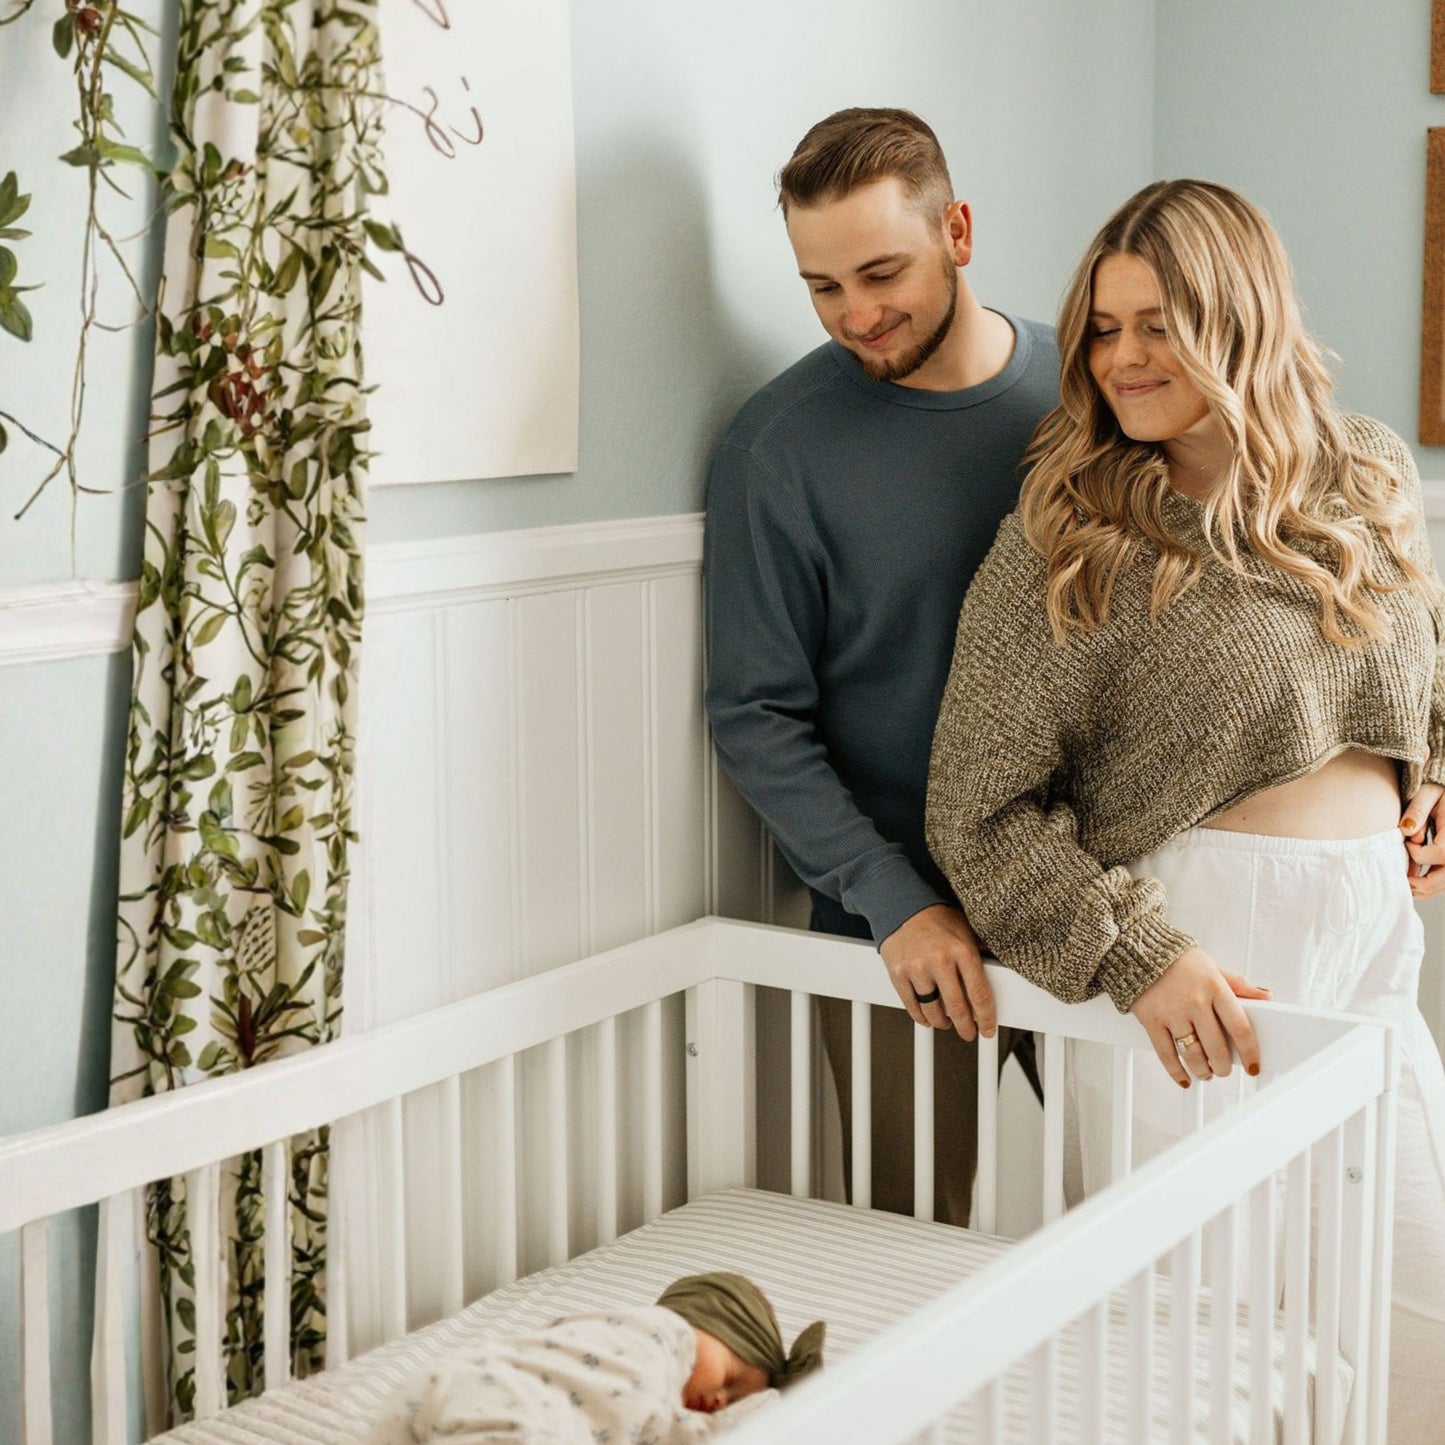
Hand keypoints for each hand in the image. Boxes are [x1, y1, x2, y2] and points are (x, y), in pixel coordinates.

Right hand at [878, 905, 994, 1039]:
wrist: (902, 904)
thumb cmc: (937, 918)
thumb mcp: (966, 930)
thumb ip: (981, 953)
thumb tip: (1000, 974)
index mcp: (962, 950)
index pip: (980, 994)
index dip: (986, 1018)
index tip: (988, 1030)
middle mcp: (940, 960)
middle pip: (957, 1008)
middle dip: (966, 1027)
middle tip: (969, 1033)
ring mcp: (917, 968)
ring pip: (933, 1010)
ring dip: (942, 1023)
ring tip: (946, 1023)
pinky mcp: (898, 973)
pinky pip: (911, 1005)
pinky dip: (921, 1016)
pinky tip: (927, 1017)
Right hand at [1129, 946, 1265, 1085]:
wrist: (1138, 949)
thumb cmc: (1178, 959)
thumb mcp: (1212, 967)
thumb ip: (1238, 984)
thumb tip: (1265, 995)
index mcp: (1215, 987)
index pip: (1240, 1027)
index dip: (1250, 1052)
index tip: (1253, 1066)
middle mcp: (1195, 1002)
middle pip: (1216, 1047)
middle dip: (1223, 1066)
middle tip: (1224, 1070)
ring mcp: (1172, 1013)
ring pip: (1193, 1054)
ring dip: (1203, 1070)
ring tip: (1206, 1073)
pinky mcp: (1152, 1021)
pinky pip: (1166, 1054)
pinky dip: (1176, 1071)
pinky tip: (1184, 1078)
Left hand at [1401, 783, 1444, 897]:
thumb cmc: (1439, 790)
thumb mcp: (1428, 792)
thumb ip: (1417, 810)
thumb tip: (1407, 831)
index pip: (1442, 853)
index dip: (1420, 854)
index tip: (1408, 844)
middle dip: (1422, 883)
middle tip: (1401, 879)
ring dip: (1425, 887)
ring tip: (1404, 882)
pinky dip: (1430, 885)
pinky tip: (1413, 879)